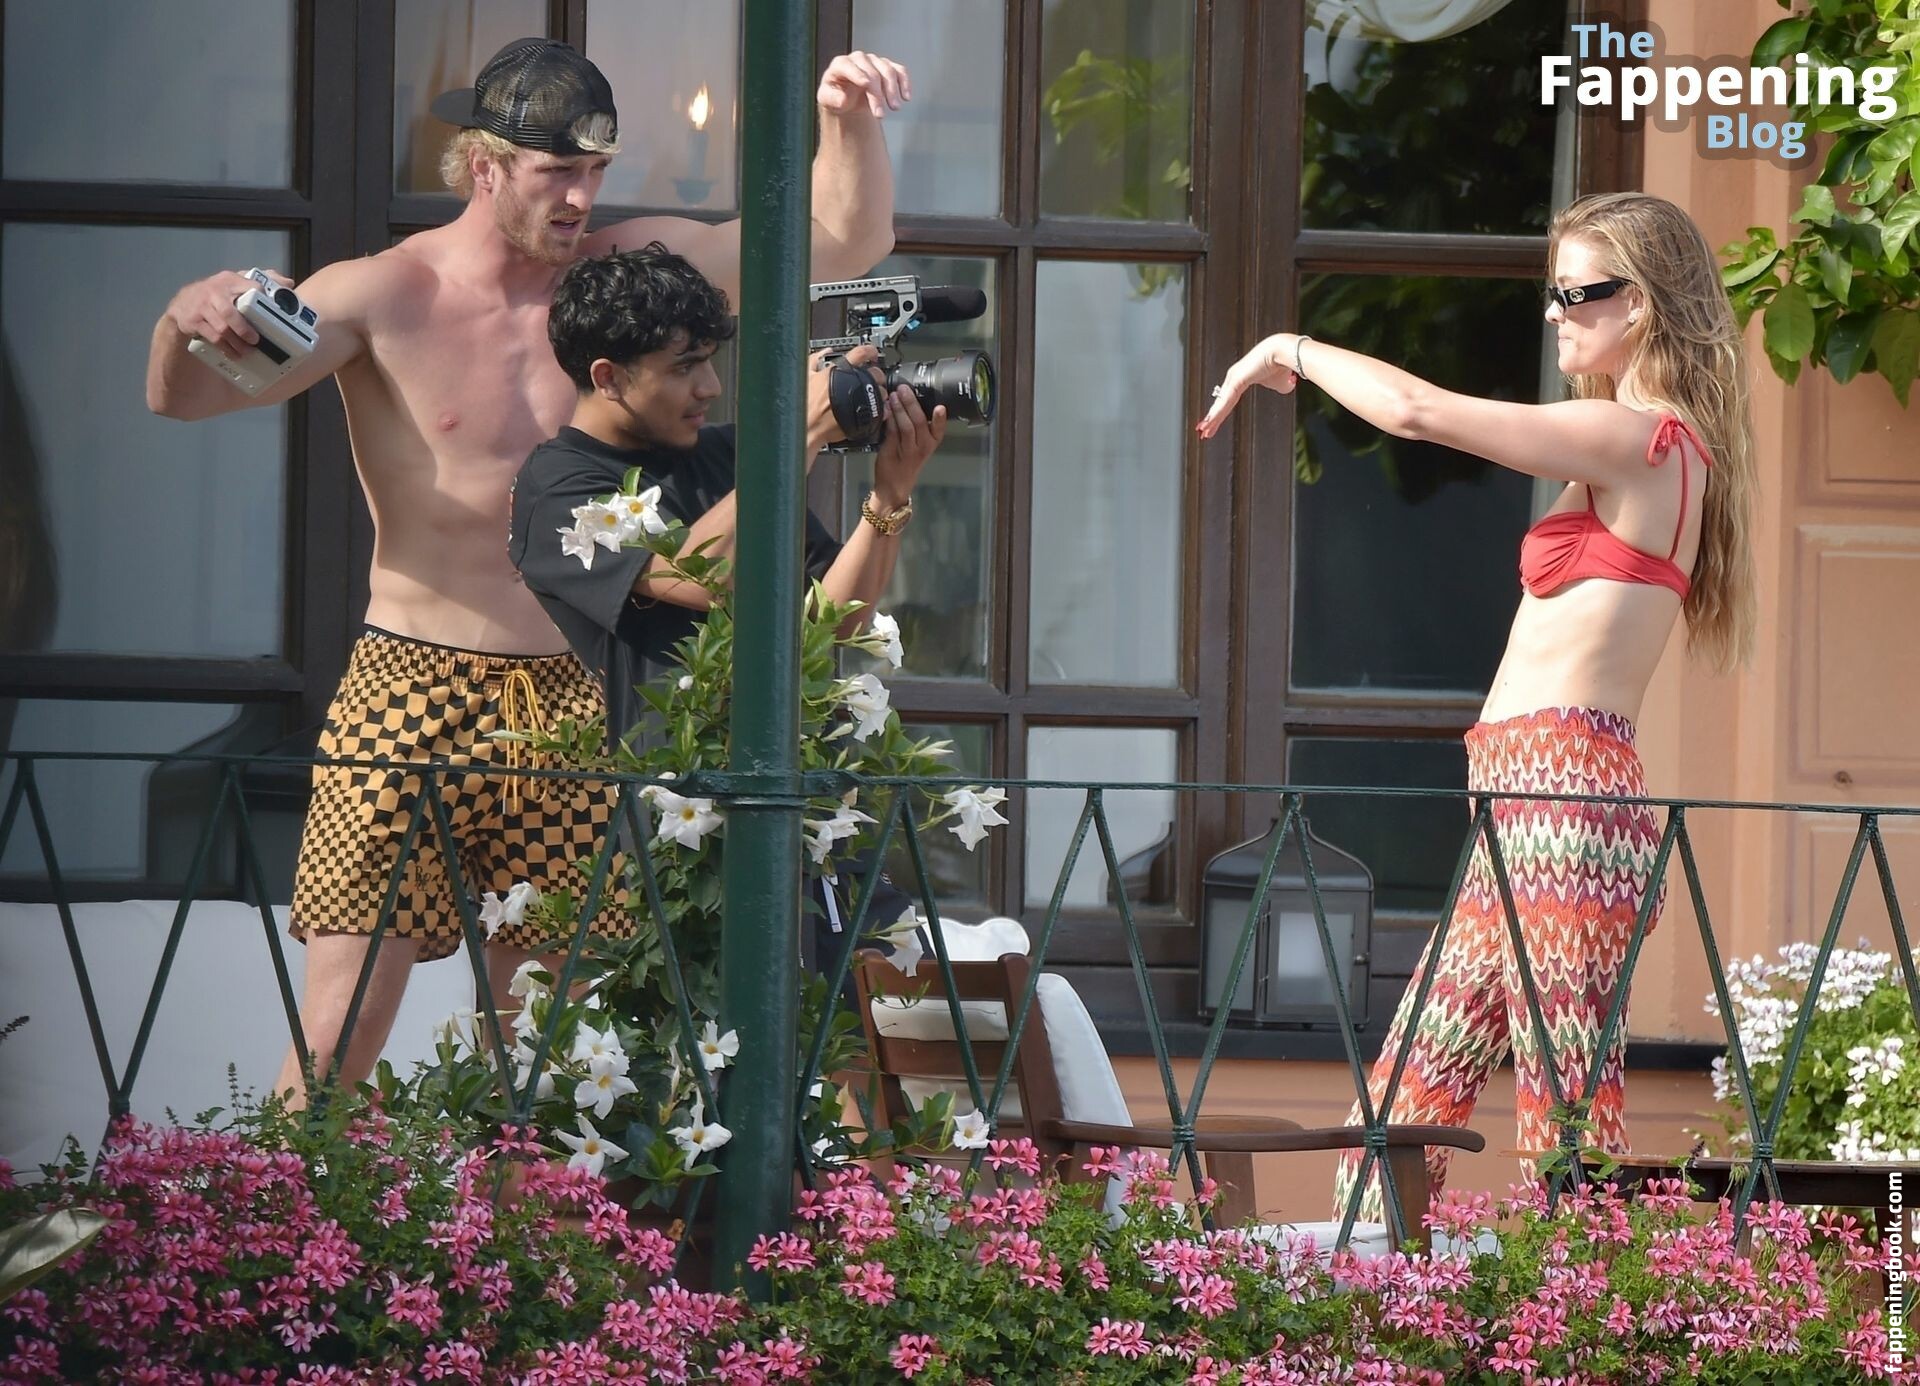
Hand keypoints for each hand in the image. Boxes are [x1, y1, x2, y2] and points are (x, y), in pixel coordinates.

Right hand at [166, 269, 292, 358]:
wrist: (182, 303)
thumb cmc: (217, 294)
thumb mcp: (236, 282)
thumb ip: (261, 280)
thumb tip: (287, 283)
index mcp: (229, 280)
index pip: (248, 285)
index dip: (260, 296)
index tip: (271, 309)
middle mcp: (214, 292)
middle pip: (230, 312)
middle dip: (244, 329)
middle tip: (256, 340)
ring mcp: (202, 307)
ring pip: (221, 328)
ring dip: (236, 343)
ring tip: (248, 351)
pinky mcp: (193, 321)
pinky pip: (212, 337)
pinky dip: (225, 348)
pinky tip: (234, 353)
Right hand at [805, 344, 884, 456]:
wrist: (807, 428)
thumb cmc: (802, 404)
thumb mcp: (804, 375)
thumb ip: (815, 360)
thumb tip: (825, 353)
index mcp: (839, 371)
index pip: (860, 353)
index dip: (869, 351)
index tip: (871, 353)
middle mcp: (851, 384)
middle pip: (876, 373)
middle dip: (876, 374)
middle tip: (872, 377)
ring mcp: (859, 401)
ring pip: (880, 392)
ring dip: (879, 392)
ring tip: (872, 395)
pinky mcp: (863, 417)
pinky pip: (880, 410)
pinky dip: (880, 409)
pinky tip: (875, 408)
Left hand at [817, 51, 910, 119]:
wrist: (848, 98)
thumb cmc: (837, 97)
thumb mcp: (827, 100)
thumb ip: (831, 98)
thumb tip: (843, 99)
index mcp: (840, 64)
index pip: (849, 66)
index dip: (857, 74)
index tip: (865, 84)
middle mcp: (858, 59)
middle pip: (871, 72)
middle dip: (877, 94)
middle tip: (880, 114)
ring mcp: (874, 61)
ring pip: (887, 70)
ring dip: (893, 90)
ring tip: (894, 108)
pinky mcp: (887, 67)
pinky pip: (899, 71)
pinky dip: (905, 83)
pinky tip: (906, 97)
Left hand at [871, 386, 945, 506]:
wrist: (894, 485)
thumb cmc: (906, 460)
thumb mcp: (917, 443)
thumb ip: (915, 424)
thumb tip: (907, 397)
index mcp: (931, 442)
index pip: (939, 430)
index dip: (940, 419)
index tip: (940, 407)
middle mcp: (922, 447)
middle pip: (920, 422)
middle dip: (911, 404)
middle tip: (904, 389)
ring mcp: (908, 451)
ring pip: (906, 427)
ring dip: (899, 409)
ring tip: (894, 396)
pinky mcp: (893, 451)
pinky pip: (892, 432)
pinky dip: (890, 419)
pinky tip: (887, 409)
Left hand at [1195, 333, 1299, 439]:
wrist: (1284, 352)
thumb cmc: (1282, 364)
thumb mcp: (1281, 383)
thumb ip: (1278, 387)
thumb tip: (1285, 387)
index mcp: (1241, 379)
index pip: (1228, 400)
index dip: (1221, 413)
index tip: (1214, 425)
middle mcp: (1234, 377)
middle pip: (1221, 402)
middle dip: (1212, 418)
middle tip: (1203, 432)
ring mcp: (1233, 377)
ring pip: (1221, 403)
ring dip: (1212, 418)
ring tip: (1203, 431)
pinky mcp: (1237, 379)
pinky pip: (1226, 400)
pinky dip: (1218, 412)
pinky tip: (1210, 422)